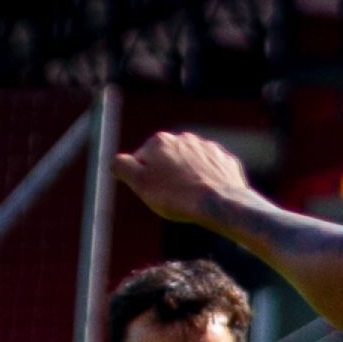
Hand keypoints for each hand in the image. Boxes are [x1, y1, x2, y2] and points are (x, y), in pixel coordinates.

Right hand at [119, 129, 261, 231]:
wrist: (220, 203)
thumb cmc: (177, 196)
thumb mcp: (140, 183)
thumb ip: (122, 167)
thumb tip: (116, 161)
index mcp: (159, 141)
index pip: (141, 161)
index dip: (144, 181)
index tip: (155, 193)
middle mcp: (184, 138)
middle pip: (167, 161)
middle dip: (167, 177)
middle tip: (172, 198)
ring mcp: (207, 148)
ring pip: (190, 165)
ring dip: (188, 178)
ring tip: (191, 198)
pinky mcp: (225, 161)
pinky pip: (211, 172)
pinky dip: (208, 182)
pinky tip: (208, 196)